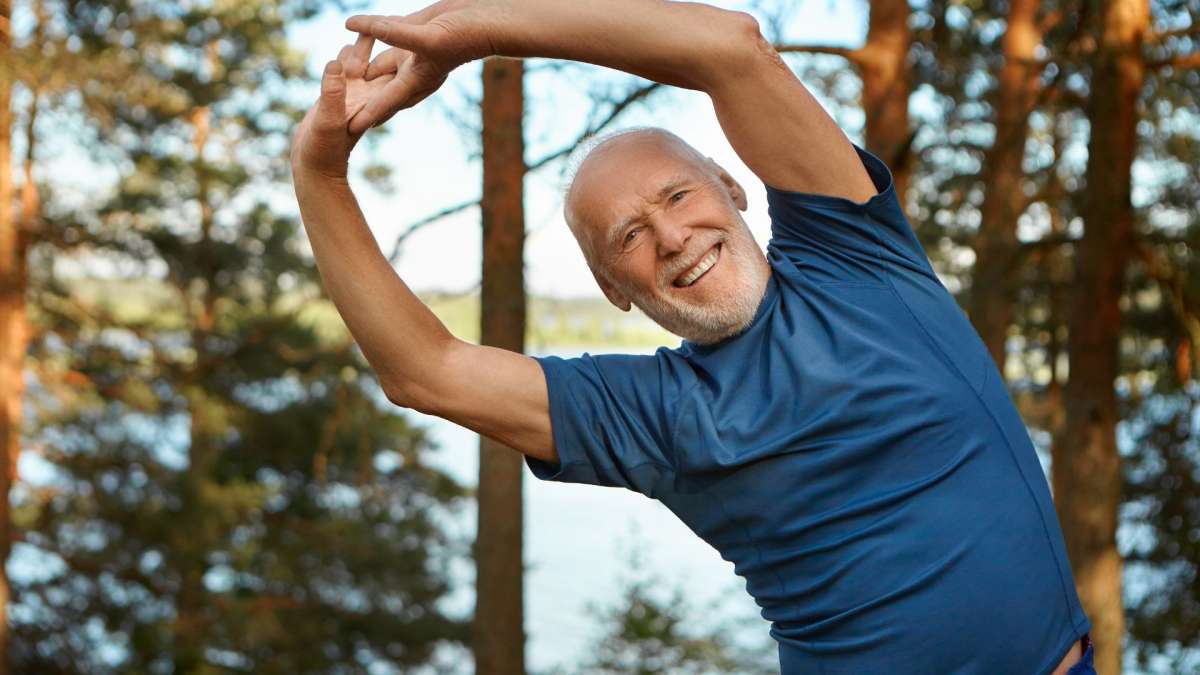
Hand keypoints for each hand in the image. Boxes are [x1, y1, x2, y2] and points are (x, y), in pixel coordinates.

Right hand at [291, 35, 393, 179]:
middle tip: (391, 17)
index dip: (395, 50)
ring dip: (365, 46)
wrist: (313, 167)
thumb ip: (333, 93)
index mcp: (371, 100)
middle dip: (383, 42)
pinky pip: (343, 72)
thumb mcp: (328, 120)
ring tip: (369, 23)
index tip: (400, 27)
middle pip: (378, 62)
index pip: (387, 68)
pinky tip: (347, 43)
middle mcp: (365, 97)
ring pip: (360, 64)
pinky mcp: (337, 98)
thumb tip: (337, 63)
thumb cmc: (323, 150)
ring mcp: (352, 97)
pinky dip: (345, 57)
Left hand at [344, 1, 507, 132]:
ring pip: (380, 60)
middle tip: (338, 110)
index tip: (348, 128)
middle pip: (379, 89)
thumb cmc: (464, 35)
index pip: (385, 102)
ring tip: (340, 72)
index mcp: (416, 80)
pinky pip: (386, 33)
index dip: (366, 115)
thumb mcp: (427, 37)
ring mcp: (412, 52)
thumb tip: (354, 26)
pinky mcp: (414, 32)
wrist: (485, 19)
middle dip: (361, 99)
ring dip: (362, 64)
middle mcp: (412, 70)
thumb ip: (392, 34)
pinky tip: (355, 26)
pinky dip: (371, 30)